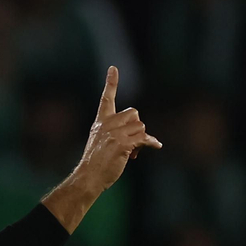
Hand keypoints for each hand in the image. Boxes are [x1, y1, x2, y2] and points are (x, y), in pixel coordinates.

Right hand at [68, 66, 161, 197]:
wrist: (89, 177)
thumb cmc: (96, 164)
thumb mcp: (101, 143)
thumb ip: (116, 134)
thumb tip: (141, 139)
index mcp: (101, 122)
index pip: (107, 98)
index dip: (111, 83)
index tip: (113, 68)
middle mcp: (107, 124)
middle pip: (134, 113)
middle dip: (137, 127)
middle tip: (132, 143)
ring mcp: (114, 133)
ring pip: (141, 127)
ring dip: (141, 139)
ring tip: (132, 153)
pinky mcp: (122, 143)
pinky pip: (144, 138)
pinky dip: (151, 143)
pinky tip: (156, 146)